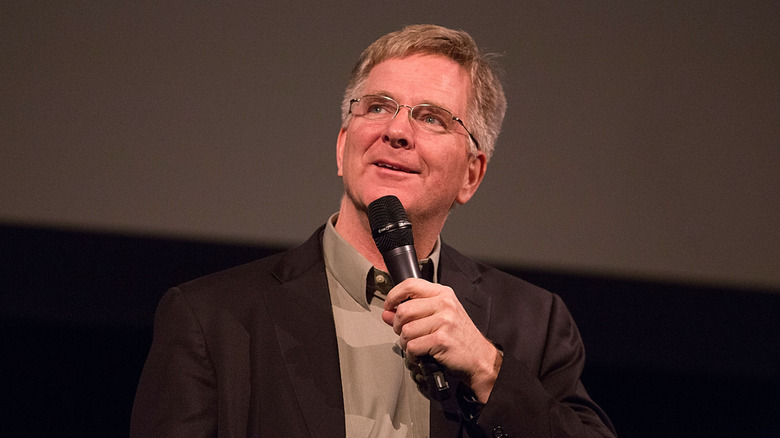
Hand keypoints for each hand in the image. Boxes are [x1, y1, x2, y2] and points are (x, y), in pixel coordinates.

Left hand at [382, 278, 501, 401]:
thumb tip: (387, 313)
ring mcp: (444, 321)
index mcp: (443, 294)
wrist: (480, 357)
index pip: (410, 285)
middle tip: (404, 332)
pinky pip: (413, 346)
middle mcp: (444, 304)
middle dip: (397, 325)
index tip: (389, 306)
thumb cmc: (459, 336)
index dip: (393, 295)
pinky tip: (420, 354)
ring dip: (405, 342)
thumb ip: (412, 312)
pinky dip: (412, 354)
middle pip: (403, 310)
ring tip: (415, 345)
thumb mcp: (438, 317)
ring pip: (406, 330)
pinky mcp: (442, 340)